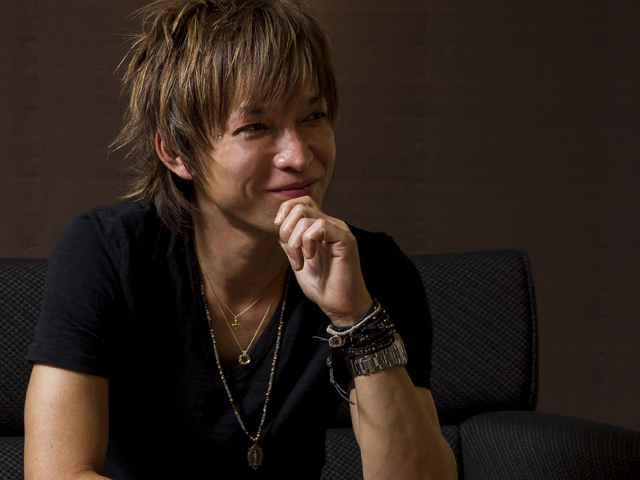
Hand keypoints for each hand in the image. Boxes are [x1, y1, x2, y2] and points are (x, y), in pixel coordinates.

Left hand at [274, 196, 372, 325]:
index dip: (285, 212)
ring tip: (299, 262)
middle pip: (301, 205)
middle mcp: (331, 224)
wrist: (339, 305)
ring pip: (307, 216)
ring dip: (295, 242)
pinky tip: (310, 257)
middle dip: (286, 230)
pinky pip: (321, 226)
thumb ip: (289, 242)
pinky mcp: (346, 240)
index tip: (281, 237)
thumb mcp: (297, 260)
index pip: (302, 202)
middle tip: (291, 254)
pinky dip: (308, 241)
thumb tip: (278, 225)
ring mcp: (339, 230)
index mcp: (320, 228)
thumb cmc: (322, 285)